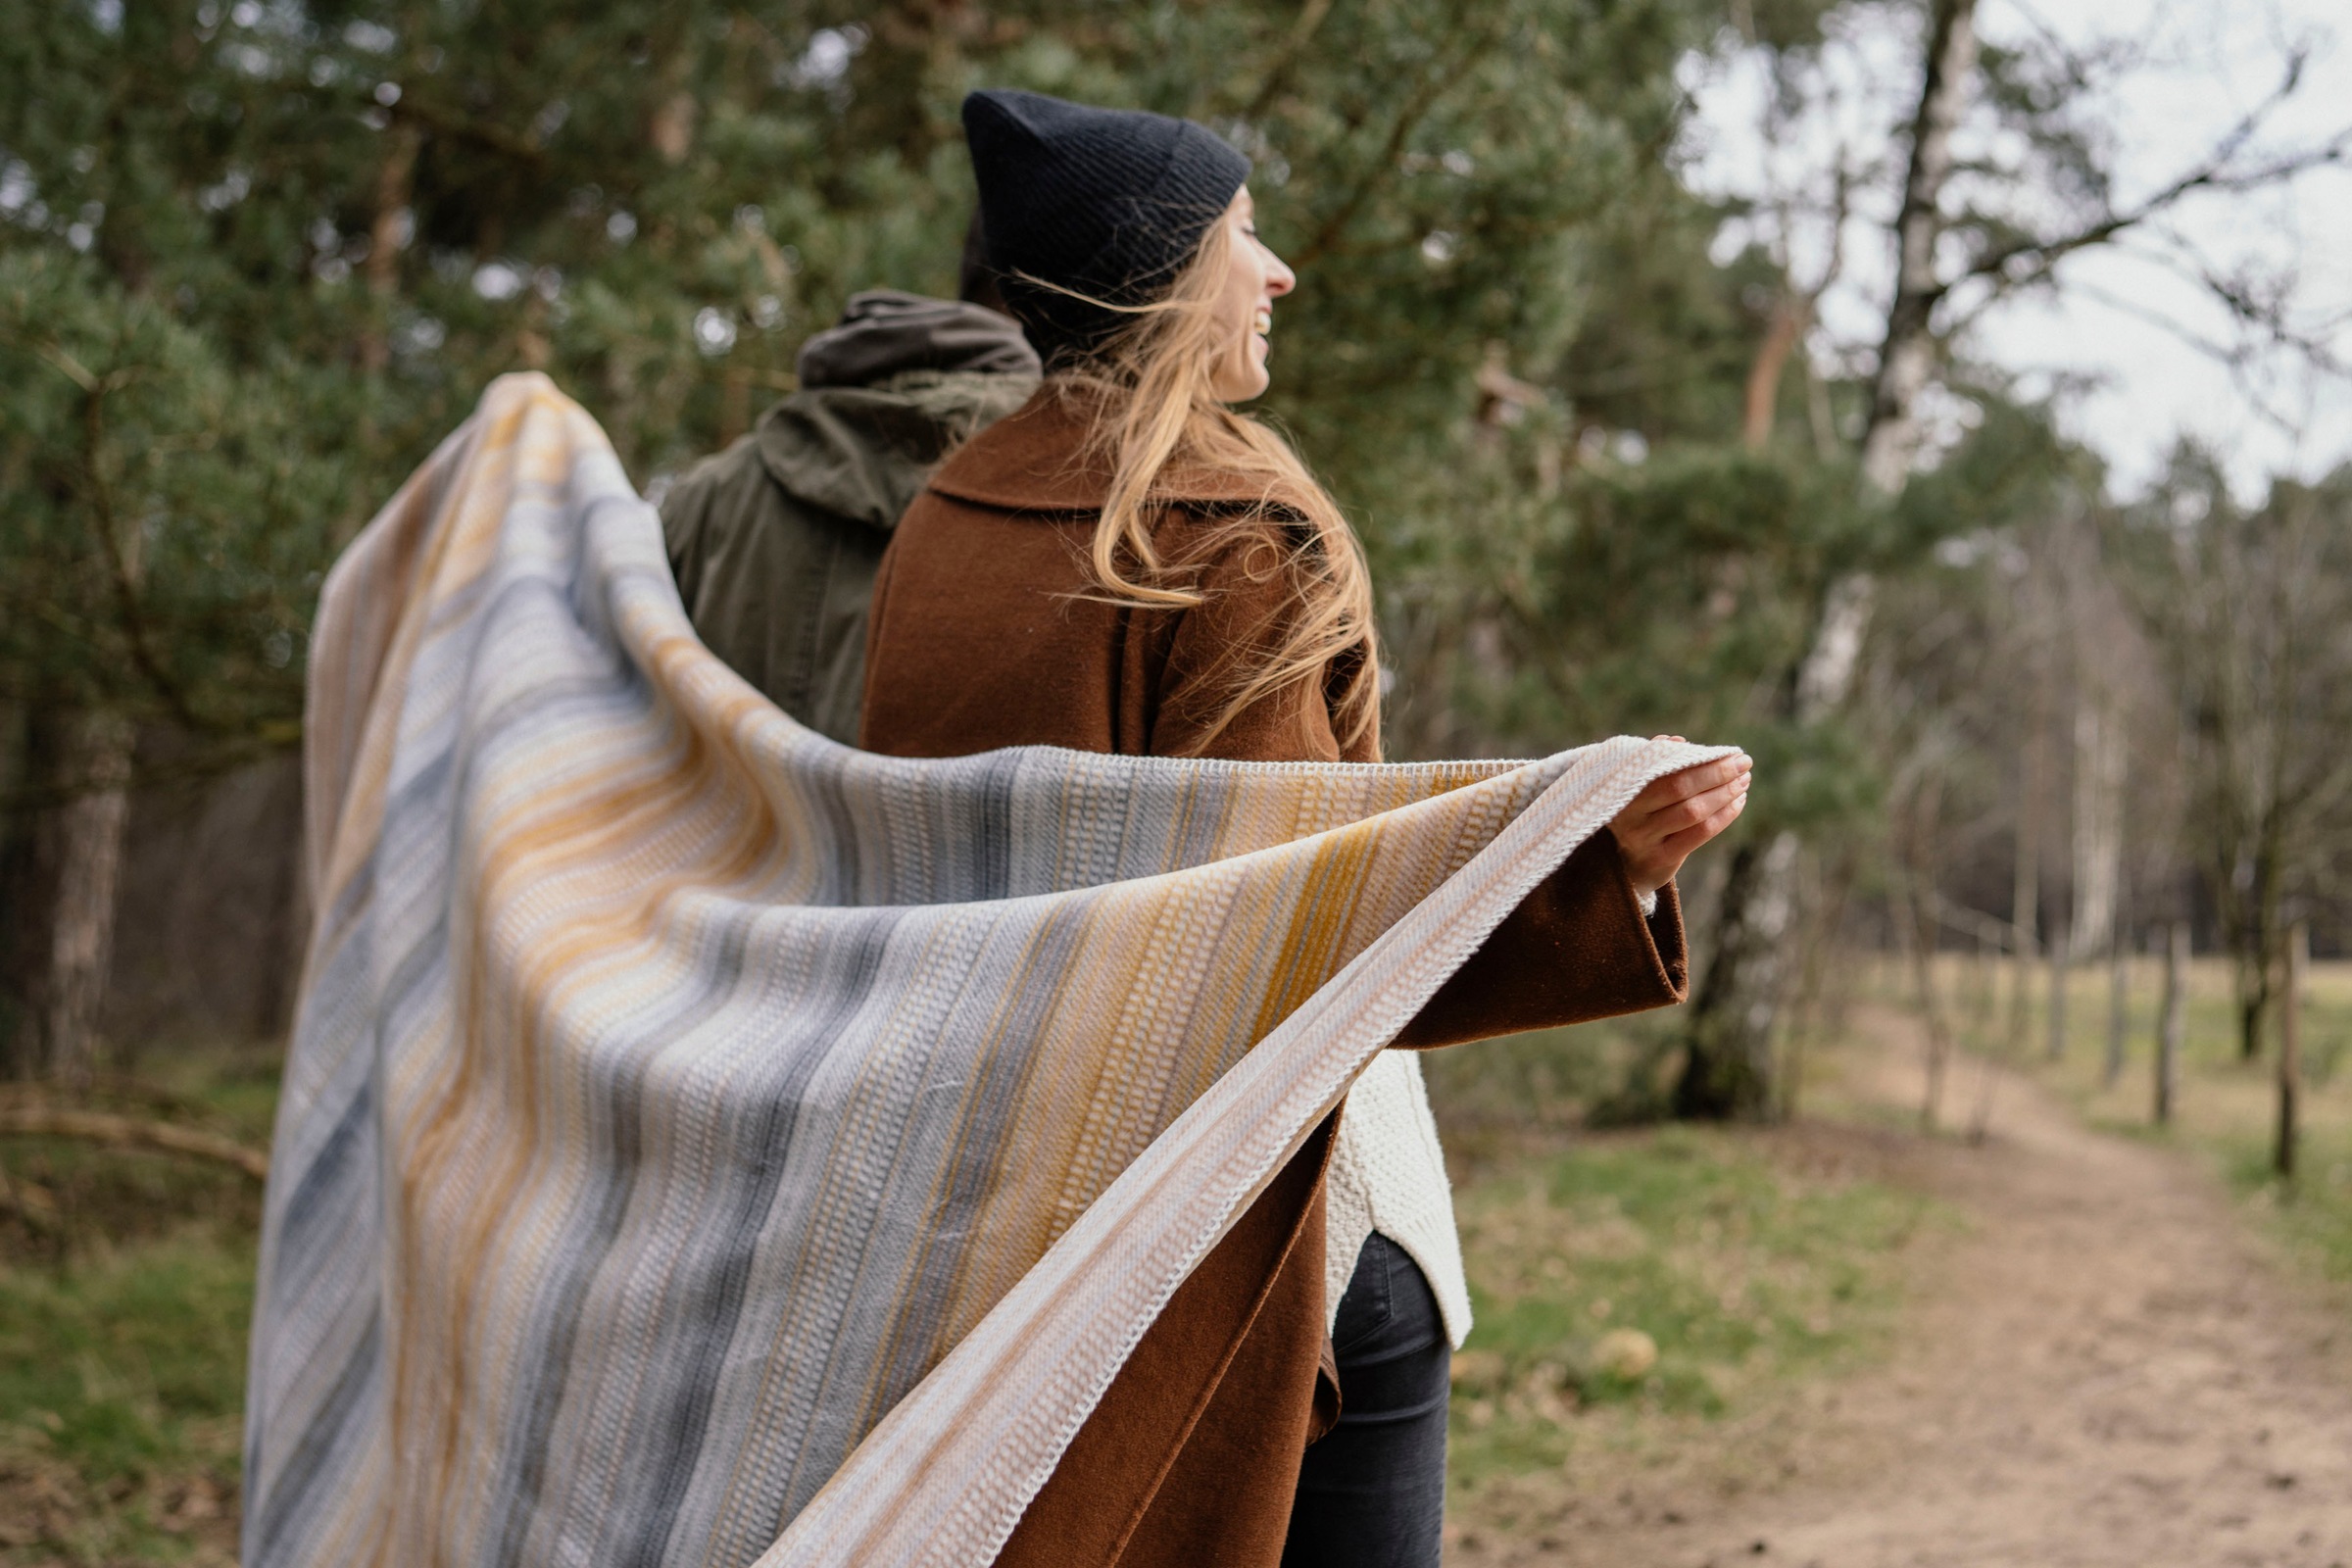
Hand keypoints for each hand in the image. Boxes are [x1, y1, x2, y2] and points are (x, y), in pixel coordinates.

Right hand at [1608, 740, 1751, 898]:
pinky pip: (1699, 834)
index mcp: (1622, 787)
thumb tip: (1680, 742)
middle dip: (1717, 774)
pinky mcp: (1660, 858)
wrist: (1624, 861)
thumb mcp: (1637, 784)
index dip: (1701, 759)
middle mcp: (1629, 813)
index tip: (1730, 752)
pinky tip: (1737, 803)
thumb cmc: (1637, 812)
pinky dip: (1724, 816)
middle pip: (1680, 789)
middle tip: (1744, 764)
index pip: (1667, 768)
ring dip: (1724, 794)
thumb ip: (1653, 761)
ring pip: (1693, 811)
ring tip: (1743, 782)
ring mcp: (1644, 839)